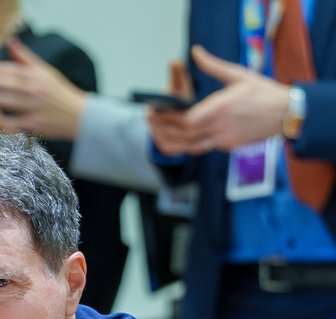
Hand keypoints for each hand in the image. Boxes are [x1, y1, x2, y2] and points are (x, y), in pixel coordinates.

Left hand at [0, 37, 85, 139]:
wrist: (78, 116)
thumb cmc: (58, 93)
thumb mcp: (45, 71)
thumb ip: (24, 58)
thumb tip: (9, 41)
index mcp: (36, 75)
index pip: (11, 70)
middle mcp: (35, 90)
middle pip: (7, 84)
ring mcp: (34, 108)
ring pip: (7, 102)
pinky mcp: (33, 125)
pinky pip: (13, 122)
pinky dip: (2, 120)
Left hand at [148, 45, 289, 155]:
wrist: (285, 114)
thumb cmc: (262, 92)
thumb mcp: (238, 74)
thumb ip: (213, 66)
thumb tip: (195, 52)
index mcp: (222, 107)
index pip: (187, 118)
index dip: (168, 118)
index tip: (155, 111)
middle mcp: (220, 126)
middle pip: (183, 133)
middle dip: (163, 128)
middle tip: (149, 120)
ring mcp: (223, 139)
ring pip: (188, 146)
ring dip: (169, 141)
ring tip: (155, 133)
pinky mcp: (226, 147)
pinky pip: (199, 149)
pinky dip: (183, 146)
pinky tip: (173, 140)